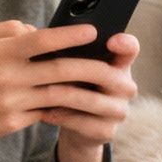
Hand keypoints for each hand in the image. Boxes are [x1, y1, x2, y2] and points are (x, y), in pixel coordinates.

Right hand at [0, 21, 135, 161]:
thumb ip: (8, 31)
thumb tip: (40, 30)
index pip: (40, 40)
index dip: (69, 35)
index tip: (94, 30)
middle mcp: (7, 78)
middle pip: (60, 70)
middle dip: (93, 68)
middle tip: (117, 67)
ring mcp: (10, 103)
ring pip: (59, 95)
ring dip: (88, 92)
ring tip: (109, 88)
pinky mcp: (12, 123)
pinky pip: (47, 112)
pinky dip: (67, 107)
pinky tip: (86, 103)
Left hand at [49, 31, 140, 161]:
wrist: (76, 126)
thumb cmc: (73, 86)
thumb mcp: (72, 65)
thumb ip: (64, 48)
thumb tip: (30, 31)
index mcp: (118, 64)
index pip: (131, 49)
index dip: (125, 44)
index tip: (112, 40)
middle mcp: (125, 86)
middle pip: (106, 74)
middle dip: (75, 69)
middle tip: (50, 66)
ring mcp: (118, 110)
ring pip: (92, 100)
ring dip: (66, 95)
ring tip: (43, 90)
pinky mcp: (107, 131)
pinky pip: (84, 123)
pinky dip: (62, 117)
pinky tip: (45, 112)